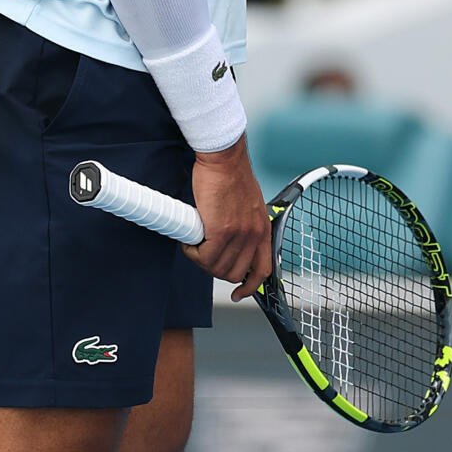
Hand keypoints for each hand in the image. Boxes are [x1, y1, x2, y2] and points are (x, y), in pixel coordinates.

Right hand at [181, 135, 271, 301]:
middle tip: (202, 255)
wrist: (223, 157)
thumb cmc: (230, 174)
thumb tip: (231, 239)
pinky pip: (204, 256)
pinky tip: (189, 241)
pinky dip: (192, 252)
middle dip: (215, 269)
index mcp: (262, 229)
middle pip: (234, 273)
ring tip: (194, 244)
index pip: (262, 270)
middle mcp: (254, 235)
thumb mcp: (249, 204)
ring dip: (201, 260)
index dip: (250, 287)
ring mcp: (238, 234)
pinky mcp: (220, 231)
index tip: (239, 293)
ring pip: (216, 267)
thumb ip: (244, 223)